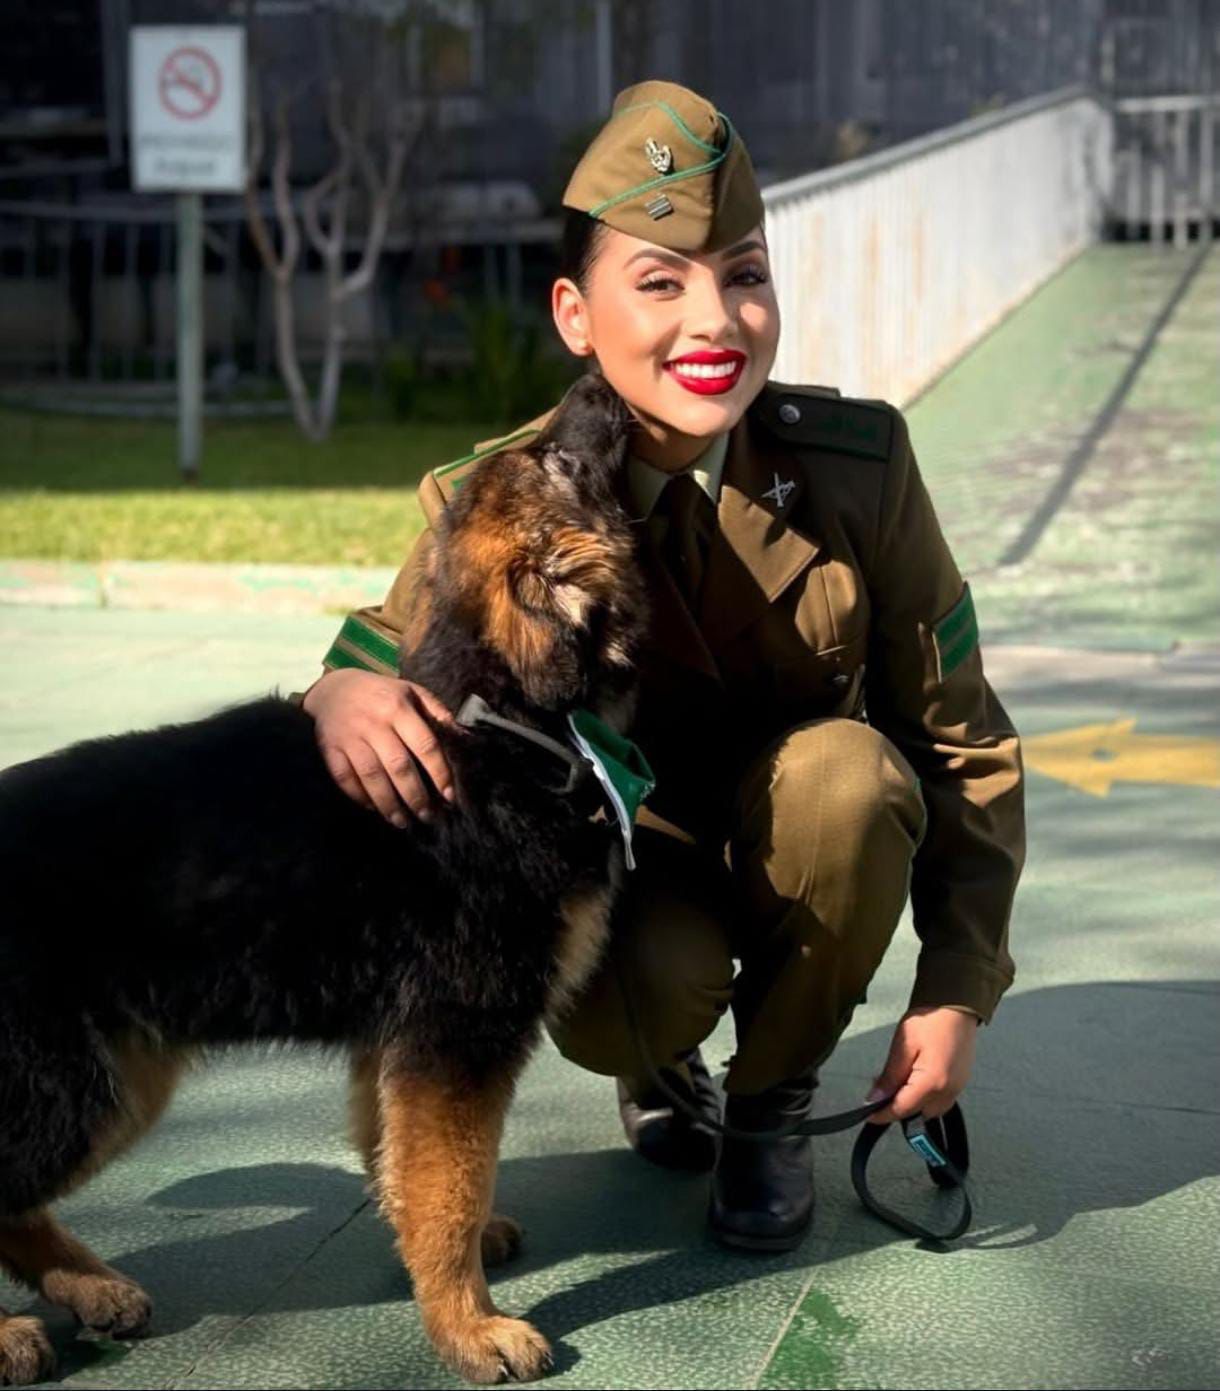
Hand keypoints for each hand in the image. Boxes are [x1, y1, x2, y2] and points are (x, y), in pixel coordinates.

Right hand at [302, 668, 457, 826]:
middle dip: (415, 796)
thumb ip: (436, 711)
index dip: (440, 773)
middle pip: (398, 766)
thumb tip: (463, 736)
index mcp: (398, 707)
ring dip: (388, 803)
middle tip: (427, 816)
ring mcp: (350, 736)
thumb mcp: (411, 691)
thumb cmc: (381, 694)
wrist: (334, 688)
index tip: (449, 796)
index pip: (425, 745)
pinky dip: (358, 796)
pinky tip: (372, 808)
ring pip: (371, 776)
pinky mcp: (329, 748)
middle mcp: (374, 723)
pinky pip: (344, 777)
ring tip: (402, 821)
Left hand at [864, 1005, 979, 1124]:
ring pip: (930, 1109)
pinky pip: (940, 1100)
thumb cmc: (931, 1019)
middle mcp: (948, 1091)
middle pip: (917, 1114)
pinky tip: (914, 1078)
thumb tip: (875, 1099)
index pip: (902, 1109)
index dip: (882, 1114)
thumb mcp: (903, 1045)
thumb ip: (890, 1076)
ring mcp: (958, 1087)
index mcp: (932, 1083)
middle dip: (898, 1106)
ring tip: (898, 1081)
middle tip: (881, 1089)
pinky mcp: (961, 1081)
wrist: (957, 1004)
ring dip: (912, 1102)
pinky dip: (925, 1095)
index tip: (867, 1114)